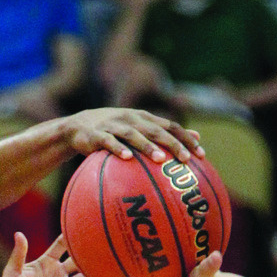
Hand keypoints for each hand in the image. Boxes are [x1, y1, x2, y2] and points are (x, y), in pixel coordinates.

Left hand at [0, 233, 109, 276]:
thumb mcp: (12, 274)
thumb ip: (18, 254)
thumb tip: (18, 233)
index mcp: (44, 263)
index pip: (61, 246)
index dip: (71, 236)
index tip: (86, 225)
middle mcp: (56, 274)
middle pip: (77, 260)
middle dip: (90, 253)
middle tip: (107, 243)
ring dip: (97, 273)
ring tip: (115, 264)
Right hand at [61, 107, 203, 162]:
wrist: (76, 127)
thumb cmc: (112, 131)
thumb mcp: (138, 127)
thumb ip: (164, 131)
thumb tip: (197, 137)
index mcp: (143, 118)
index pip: (170, 126)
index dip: (185, 138)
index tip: (200, 154)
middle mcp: (130, 119)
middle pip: (155, 130)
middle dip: (172, 144)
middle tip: (185, 159)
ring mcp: (113, 126)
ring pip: (133, 135)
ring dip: (147, 146)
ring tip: (160, 159)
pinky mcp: (96, 135)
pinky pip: (108, 142)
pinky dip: (118, 149)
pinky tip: (127, 158)